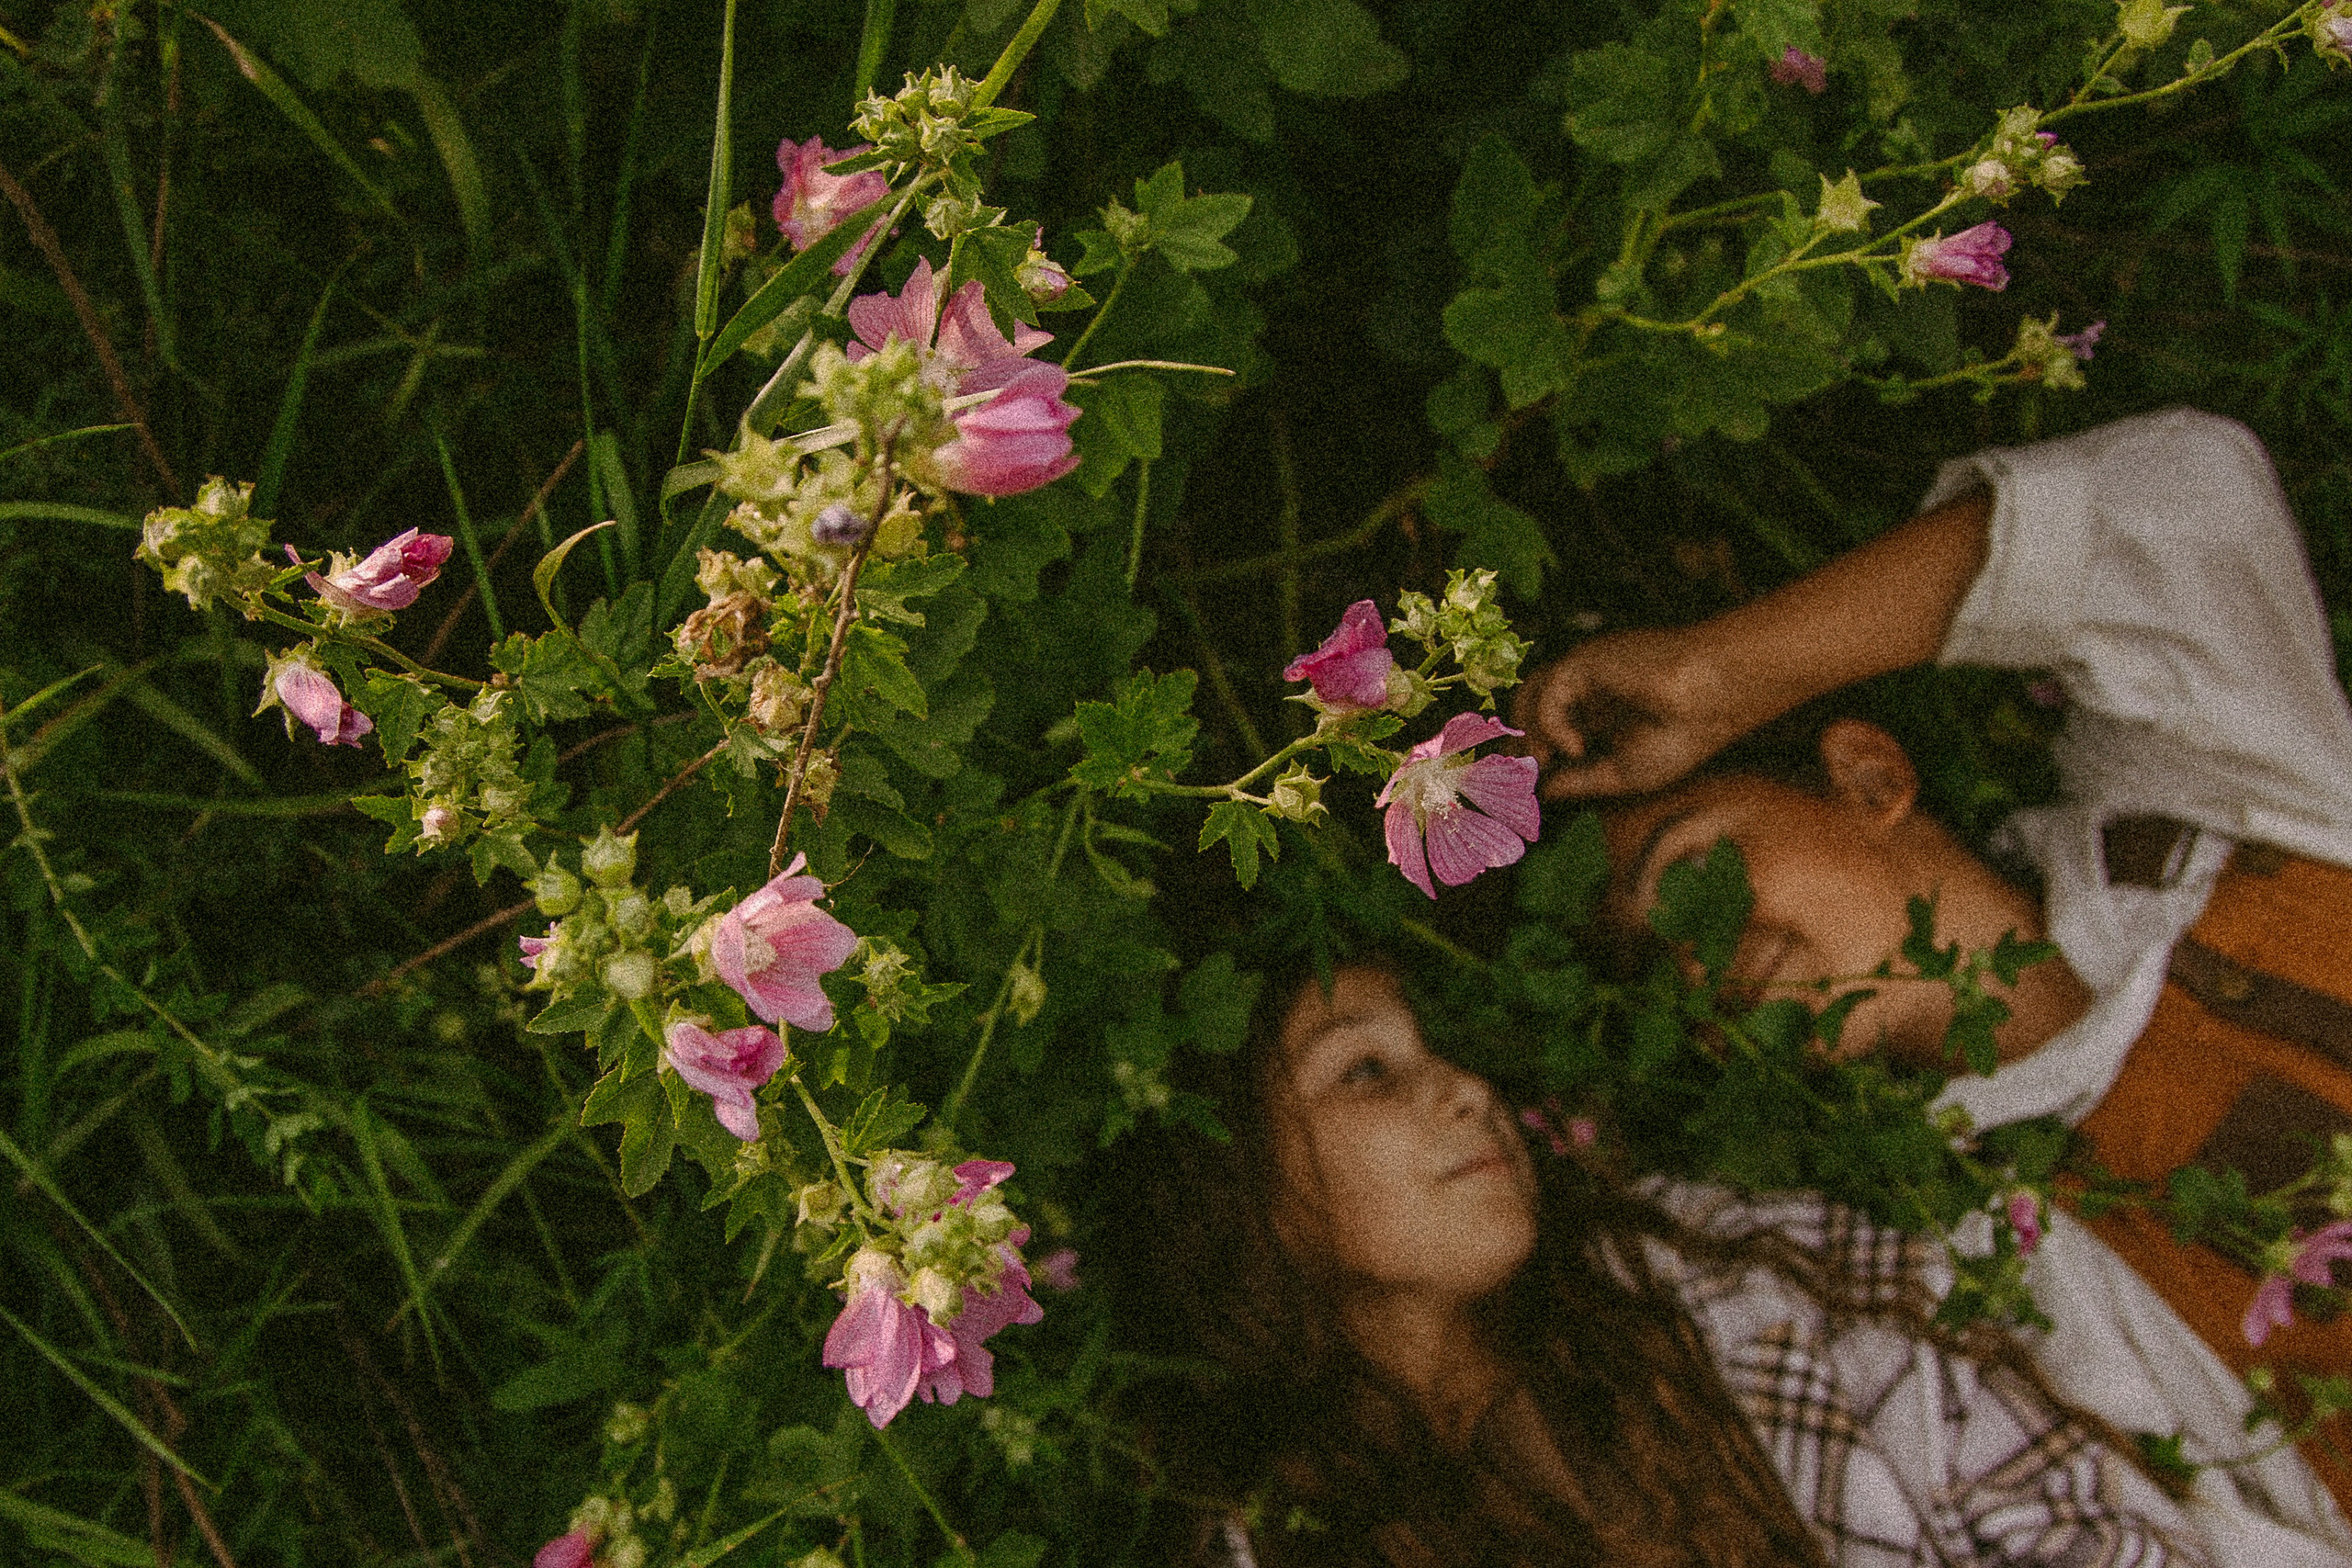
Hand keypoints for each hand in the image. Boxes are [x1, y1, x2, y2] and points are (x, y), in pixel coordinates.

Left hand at [1510, 628, 1747, 799]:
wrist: (1717, 698)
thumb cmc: (1684, 733)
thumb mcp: (1625, 772)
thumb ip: (1581, 781)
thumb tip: (1543, 793)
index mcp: (1596, 712)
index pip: (1544, 726)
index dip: (1530, 754)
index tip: (1524, 786)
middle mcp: (1586, 689)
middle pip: (1528, 707)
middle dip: (1518, 742)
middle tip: (1519, 776)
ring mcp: (1585, 671)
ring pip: (1531, 693)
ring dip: (1527, 731)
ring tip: (1541, 762)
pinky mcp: (1587, 661)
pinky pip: (1550, 690)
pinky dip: (1552, 723)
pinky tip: (1575, 746)